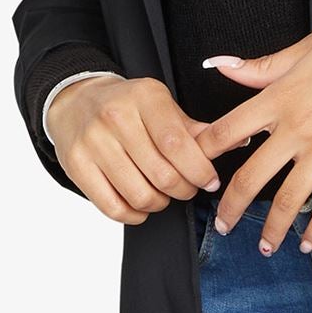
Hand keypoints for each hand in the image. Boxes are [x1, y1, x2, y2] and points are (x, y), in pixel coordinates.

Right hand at [50, 75, 221, 223]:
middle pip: (162, 173)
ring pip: (139, 194)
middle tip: (188, 189)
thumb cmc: (127, 106)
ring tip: (164, 195)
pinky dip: (134, 215)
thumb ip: (193, 128)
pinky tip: (141, 205)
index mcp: (145, 97)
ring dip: (160, 204)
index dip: (199, 169)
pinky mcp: (76, 165)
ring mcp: (93, 142)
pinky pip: (112, 206)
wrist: (75, 101)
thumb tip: (236, 141)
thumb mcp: (161, 104)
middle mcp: (116, 117)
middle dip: (184, 190)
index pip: (177, 143)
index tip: (209, 180)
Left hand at [198, 2, 311, 255]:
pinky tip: (308, 242)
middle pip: (250, 177)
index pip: (228, 131)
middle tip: (221, 225)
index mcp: (281, 95)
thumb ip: (261, 66)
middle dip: (230, 207)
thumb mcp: (306, 47)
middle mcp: (297, 127)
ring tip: (263, 247)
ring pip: (287, 200)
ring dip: (270, 229)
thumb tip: (220, 65)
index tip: (193, 169)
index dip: (204, 154)